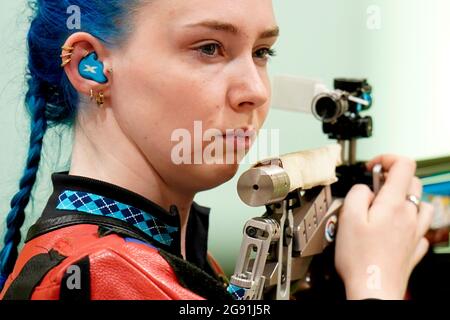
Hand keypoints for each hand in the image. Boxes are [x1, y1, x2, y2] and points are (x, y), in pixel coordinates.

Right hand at [335, 155, 433, 299]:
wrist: (373, 288)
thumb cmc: (360, 258)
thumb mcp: (347, 218)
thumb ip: (356, 194)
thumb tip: (364, 188)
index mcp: (393, 205)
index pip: (403, 164)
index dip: (386, 159)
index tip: (372, 168)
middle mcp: (409, 216)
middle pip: (412, 181)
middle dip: (391, 179)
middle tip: (372, 189)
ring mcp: (414, 232)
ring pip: (420, 203)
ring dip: (404, 197)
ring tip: (385, 206)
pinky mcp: (414, 247)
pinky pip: (419, 226)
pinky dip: (409, 220)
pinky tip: (394, 227)